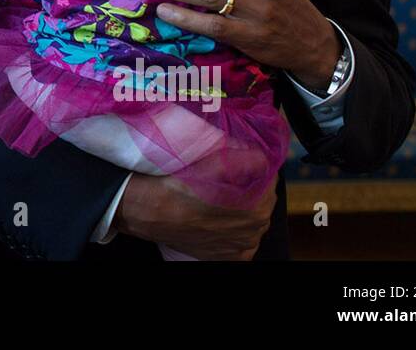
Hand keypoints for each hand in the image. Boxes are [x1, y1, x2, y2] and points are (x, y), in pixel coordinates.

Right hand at [116, 174, 274, 260]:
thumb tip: (263, 157)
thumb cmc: (175, 186)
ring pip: (252, 222)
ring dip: (243, 209)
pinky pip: (241, 239)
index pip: (269, 184)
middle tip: (228, 179)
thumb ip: (243, 159)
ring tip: (220, 197)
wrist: (146, 210)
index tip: (242, 163)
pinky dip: (235, 228)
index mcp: (255, 211)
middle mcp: (252, 234)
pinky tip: (218, 217)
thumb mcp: (209, 164)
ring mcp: (240, 249)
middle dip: (251, 190)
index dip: (256, 171)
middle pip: (262, 203)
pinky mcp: (228, 258)